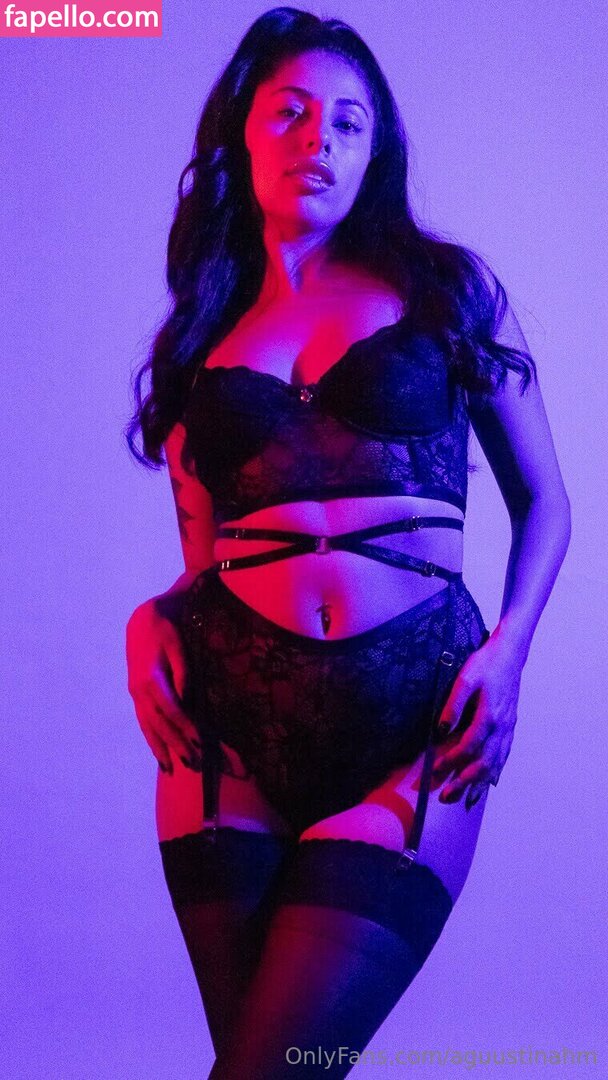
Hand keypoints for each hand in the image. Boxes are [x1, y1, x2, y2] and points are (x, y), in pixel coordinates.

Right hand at [126, 599, 202, 774]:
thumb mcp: (178, 646)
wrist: (142, 621)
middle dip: (176, 745)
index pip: (172, 710)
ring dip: (159, 749)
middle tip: (192, 764)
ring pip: (147, 727)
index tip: (200, 743)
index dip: (186, 728)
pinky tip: (159, 751)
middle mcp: (139, 690)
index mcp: (151, 679)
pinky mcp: (135, 694)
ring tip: (170, 769)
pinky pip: (143, 721)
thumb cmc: (165, 631)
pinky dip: (151, 738)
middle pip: (159, 724)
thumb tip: (187, 699)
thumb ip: (183, 673)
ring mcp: (135, 694)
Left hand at [431, 633, 523, 808]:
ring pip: (495, 764)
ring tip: (465, 800)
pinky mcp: (510, 727)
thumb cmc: (486, 664)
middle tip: (445, 798)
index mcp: (489, 716)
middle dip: (463, 783)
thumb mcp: (465, 678)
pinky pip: (503, 756)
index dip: (450, 761)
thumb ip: (453, 705)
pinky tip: (489, 784)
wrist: (510, 655)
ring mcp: (508, 729)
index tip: (434, 769)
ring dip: (479, 784)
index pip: (468, 747)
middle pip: (483, 763)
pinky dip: (495, 773)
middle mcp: (501, 728)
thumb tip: (440, 729)